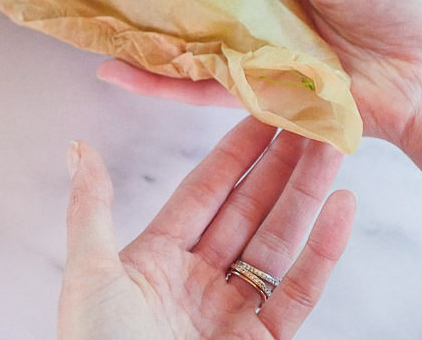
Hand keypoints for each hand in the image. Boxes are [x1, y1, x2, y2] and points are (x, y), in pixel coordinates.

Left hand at [58, 117, 355, 339]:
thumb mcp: (90, 277)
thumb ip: (92, 209)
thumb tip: (78, 146)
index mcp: (157, 259)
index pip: (204, 191)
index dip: (234, 151)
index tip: (261, 110)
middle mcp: (200, 280)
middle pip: (249, 209)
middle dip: (280, 164)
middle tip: (309, 120)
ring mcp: (234, 312)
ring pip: (280, 241)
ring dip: (308, 195)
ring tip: (333, 149)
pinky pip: (300, 290)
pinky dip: (324, 250)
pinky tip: (342, 207)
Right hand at [98, 0, 421, 149]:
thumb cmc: (392, 6)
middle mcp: (260, 21)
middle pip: (196, 9)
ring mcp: (256, 59)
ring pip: (188, 50)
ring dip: (142, 43)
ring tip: (90, 30)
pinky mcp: (256, 94)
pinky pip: (203, 89)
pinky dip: (162, 83)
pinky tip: (120, 71)